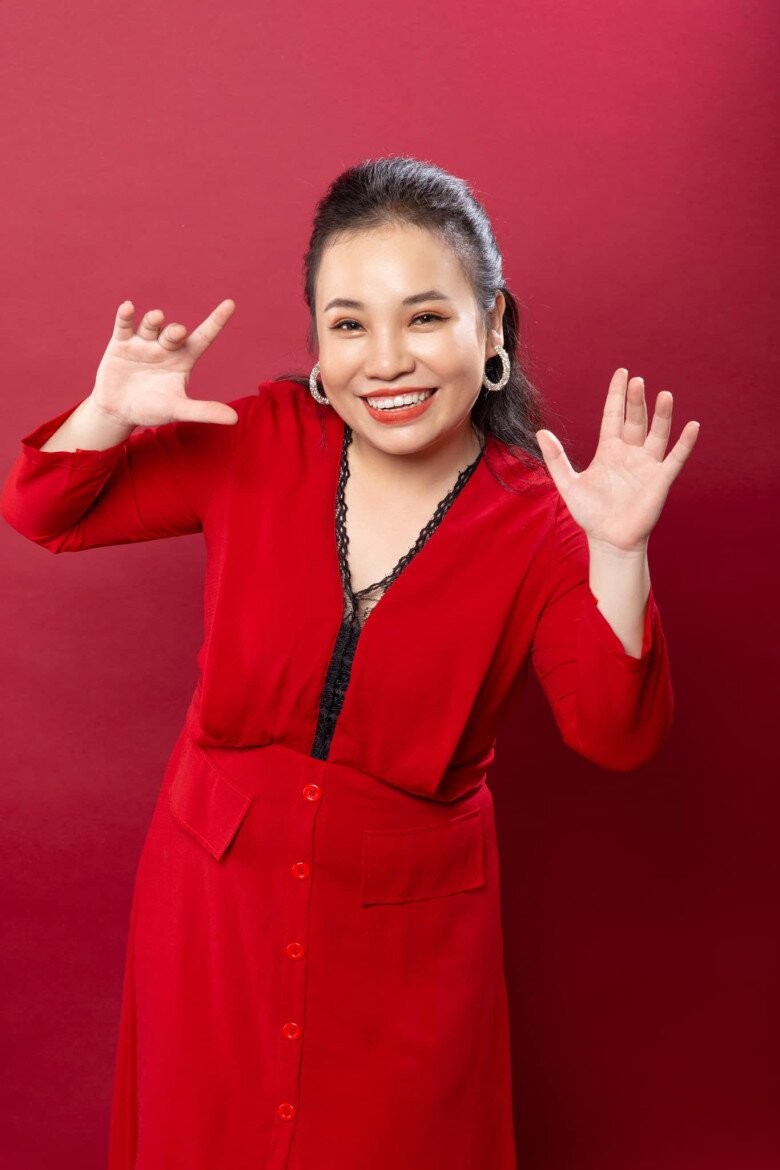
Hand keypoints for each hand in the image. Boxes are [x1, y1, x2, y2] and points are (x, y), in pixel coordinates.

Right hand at [90, 299, 239, 429]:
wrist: (118, 412)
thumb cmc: (152, 409)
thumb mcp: (178, 410)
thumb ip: (203, 411)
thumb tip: (235, 419)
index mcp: (183, 359)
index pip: (204, 337)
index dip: (216, 321)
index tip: (230, 303)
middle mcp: (165, 347)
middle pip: (174, 332)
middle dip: (175, 331)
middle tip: (179, 332)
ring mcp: (143, 343)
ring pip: (151, 325)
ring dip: (154, 320)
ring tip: (157, 318)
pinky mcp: (121, 343)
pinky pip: (124, 325)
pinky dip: (125, 315)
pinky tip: (128, 307)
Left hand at [535, 368, 699, 552]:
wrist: (609, 540)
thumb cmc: (590, 514)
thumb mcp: (568, 483)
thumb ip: (556, 458)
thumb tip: (540, 432)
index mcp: (608, 451)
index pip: (613, 416)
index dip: (616, 395)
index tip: (621, 373)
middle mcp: (630, 453)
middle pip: (635, 420)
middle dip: (636, 401)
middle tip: (637, 381)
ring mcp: (647, 465)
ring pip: (657, 433)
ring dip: (662, 415)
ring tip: (665, 394)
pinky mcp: (660, 480)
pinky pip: (675, 458)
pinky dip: (685, 443)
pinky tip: (692, 426)